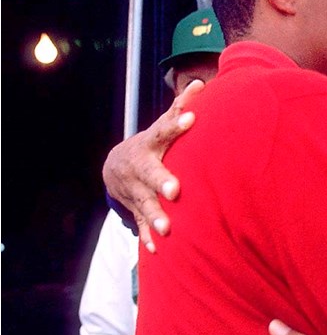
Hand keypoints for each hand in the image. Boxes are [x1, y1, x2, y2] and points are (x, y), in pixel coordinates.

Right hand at [102, 80, 203, 251]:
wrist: (117, 166)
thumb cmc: (153, 144)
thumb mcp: (162, 126)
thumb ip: (182, 108)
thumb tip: (203, 84)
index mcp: (150, 144)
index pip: (164, 131)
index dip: (177, 125)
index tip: (192, 118)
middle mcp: (140, 167)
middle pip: (150, 173)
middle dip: (161, 181)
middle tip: (175, 190)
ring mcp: (134, 189)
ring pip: (144, 202)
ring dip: (154, 215)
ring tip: (167, 228)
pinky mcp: (134, 207)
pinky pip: (140, 223)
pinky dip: (147, 237)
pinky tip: (156, 250)